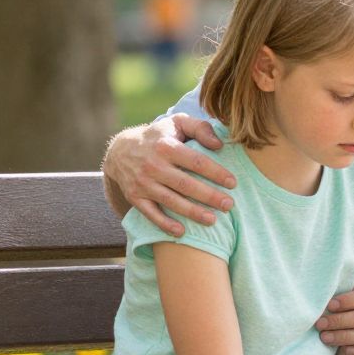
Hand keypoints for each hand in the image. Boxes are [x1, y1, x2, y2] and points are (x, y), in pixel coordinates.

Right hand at [108, 115, 233, 235]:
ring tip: (213, 220)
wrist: (121, 150)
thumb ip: (200, 128)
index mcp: (166, 146)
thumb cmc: (159, 136)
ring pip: (171, 201)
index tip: (233, 183)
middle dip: (209, 196)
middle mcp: (153, 165)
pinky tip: (181, 232)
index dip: (216, 173)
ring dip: (192, 212)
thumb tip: (219, 145)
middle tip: (229, 205)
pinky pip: (151, 213)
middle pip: (185, 184)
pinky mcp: (135, 197)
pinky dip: (164, 224)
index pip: (196, 161)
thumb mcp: (178, 123)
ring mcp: (143, 183)